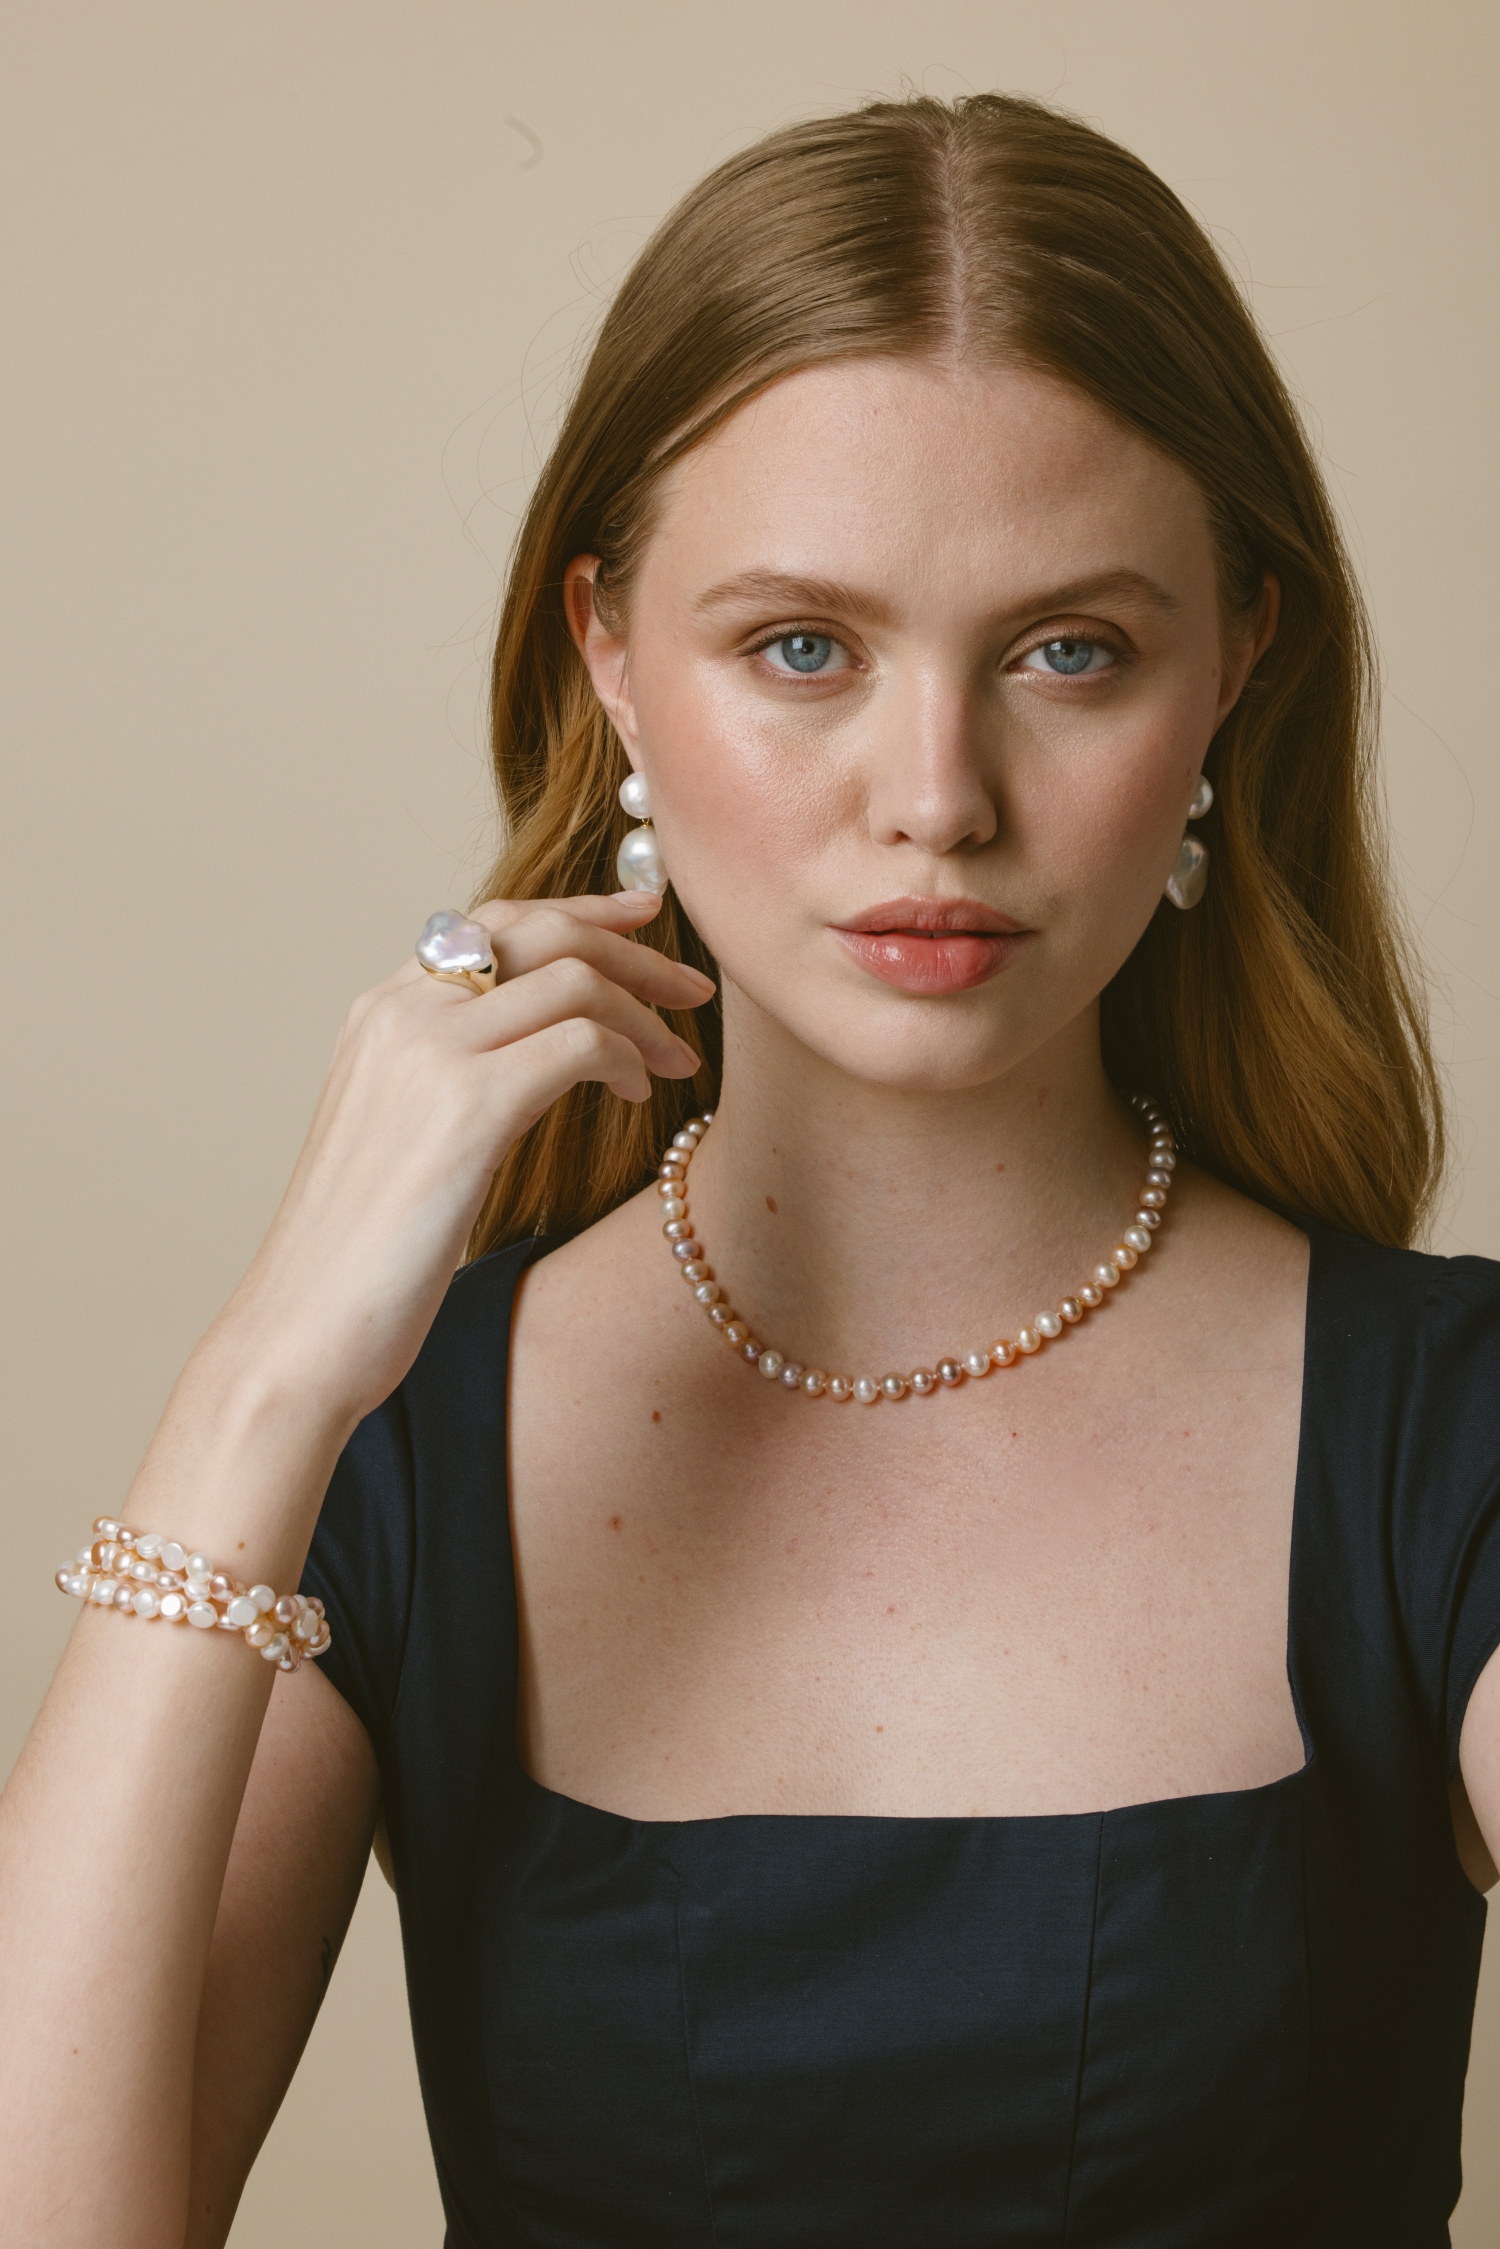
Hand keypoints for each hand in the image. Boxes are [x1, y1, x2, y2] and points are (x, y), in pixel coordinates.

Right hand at [211, 889, 712, 1427]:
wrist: (303, 1327)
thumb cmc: (359, 1256)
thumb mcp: (401, 1134)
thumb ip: (455, 1073)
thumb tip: (545, 1049)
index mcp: (381, 1012)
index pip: (494, 921)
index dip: (582, 911)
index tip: (644, 919)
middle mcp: (401, 1012)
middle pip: (542, 931)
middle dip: (635, 951)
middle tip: (695, 990)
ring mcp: (430, 1051)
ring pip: (574, 979)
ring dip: (645, 1015)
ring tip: (677, 1064)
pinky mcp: (468, 1105)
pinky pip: (581, 1043)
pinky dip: (626, 1059)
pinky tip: (638, 1096)